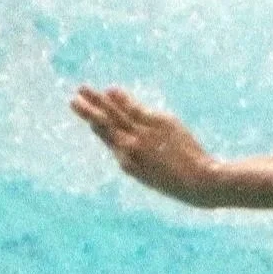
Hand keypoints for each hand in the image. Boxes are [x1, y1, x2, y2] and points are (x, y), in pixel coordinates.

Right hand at [70, 86, 219, 203]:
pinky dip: (121, 99)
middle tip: (72, 101)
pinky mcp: (157, 123)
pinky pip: (134, 108)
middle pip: (104, 126)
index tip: (90, 120)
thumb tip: (128, 154)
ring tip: (82, 89)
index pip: (109, 141)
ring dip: (97, 100)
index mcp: (128, 165)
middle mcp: (130, 148)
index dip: (98, 129)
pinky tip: (111, 90)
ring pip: (114, 114)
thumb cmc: (182, 184)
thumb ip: (140, 162)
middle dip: (87, 112)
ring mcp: (142, 134)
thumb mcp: (154, 178)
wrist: (200, 182)